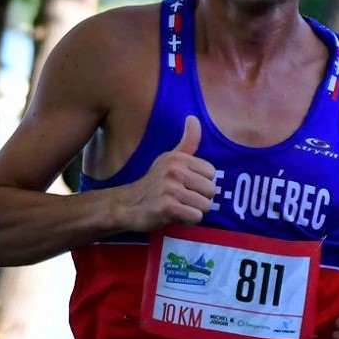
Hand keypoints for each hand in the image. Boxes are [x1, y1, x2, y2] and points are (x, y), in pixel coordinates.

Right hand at [123, 115, 216, 230]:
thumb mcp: (169, 158)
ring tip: (178, 207)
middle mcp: (175, 171)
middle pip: (211, 190)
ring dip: (193, 210)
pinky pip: (195, 216)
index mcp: (178, 158)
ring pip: (205, 205)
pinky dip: (187, 220)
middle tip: (182, 199)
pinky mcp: (167, 208)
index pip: (212, 173)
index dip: (201, 183)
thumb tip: (193, 117)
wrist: (127, 204)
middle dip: (200, 199)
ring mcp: (171, 189)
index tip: (185, 185)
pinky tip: (175, 215)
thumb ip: (187, 141)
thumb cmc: (153, 182)